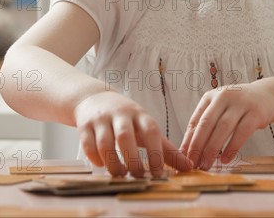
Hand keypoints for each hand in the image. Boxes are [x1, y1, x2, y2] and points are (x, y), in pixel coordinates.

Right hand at [75, 91, 192, 177]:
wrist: (95, 98)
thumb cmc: (126, 117)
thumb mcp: (146, 127)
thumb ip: (166, 148)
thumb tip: (189, 166)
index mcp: (140, 115)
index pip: (151, 131)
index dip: (155, 153)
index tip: (158, 173)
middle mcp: (121, 115)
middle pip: (126, 137)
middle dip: (132, 160)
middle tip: (137, 176)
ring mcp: (101, 119)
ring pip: (106, 143)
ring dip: (113, 163)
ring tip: (120, 174)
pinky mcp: (84, 125)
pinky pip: (88, 145)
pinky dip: (95, 158)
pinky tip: (102, 165)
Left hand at [180, 81, 273, 169]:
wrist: (266, 96)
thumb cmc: (237, 108)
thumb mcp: (220, 110)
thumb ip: (206, 125)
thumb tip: (188, 150)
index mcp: (210, 96)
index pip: (196, 120)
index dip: (188, 140)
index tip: (183, 157)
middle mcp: (224, 96)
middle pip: (207, 123)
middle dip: (197, 145)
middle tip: (192, 163)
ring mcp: (240, 103)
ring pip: (223, 128)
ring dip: (213, 149)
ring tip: (207, 164)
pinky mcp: (255, 112)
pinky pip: (242, 132)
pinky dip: (232, 147)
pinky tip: (226, 159)